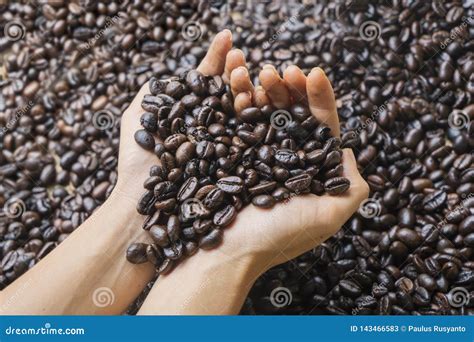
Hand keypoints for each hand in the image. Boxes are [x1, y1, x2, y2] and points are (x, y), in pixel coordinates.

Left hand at [113, 29, 244, 202]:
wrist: (143, 205)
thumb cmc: (136, 162)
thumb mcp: (136, 118)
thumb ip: (151, 93)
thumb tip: (167, 74)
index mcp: (191, 114)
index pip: (206, 81)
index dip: (216, 58)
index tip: (226, 36)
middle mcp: (211, 128)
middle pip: (228, 93)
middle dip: (235, 70)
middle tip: (239, 54)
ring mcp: (226, 145)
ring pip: (243, 112)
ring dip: (247, 88)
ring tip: (248, 69)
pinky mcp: (237, 166)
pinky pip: (252, 139)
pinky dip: (258, 118)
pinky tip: (261, 99)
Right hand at [215, 64, 369, 272]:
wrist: (226, 251)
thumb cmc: (278, 236)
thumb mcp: (328, 217)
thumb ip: (352, 188)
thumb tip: (351, 153)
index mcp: (310, 173)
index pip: (321, 128)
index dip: (320, 99)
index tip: (315, 73)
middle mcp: (285, 161)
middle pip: (293, 116)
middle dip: (292, 89)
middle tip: (285, 69)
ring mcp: (257, 156)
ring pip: (266, 114)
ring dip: (267, 89)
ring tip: (263, 71)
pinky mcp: (231, 154)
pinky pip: (239, 121)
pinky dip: (242, 100)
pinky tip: (243, 83)